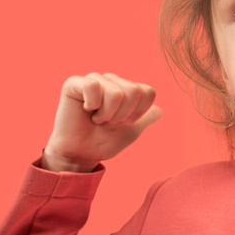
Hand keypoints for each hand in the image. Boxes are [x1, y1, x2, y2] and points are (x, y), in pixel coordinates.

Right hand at [42, 73, 162, 171]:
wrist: (80, 154)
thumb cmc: (103, 141)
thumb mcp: (131, 131)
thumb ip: (147, 119)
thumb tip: (160, 110)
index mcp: (126, 89)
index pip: (147, 92)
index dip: (139, 113)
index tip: (125, 123)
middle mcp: (112, 81)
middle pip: (134, 92)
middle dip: (122, 115)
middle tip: (108, 122)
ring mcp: (94, 80)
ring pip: (116, 93)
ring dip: (107, 114)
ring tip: (97, 118)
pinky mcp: (74, 83)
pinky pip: (93, 87)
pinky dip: (92, 105)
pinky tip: (86, 110)